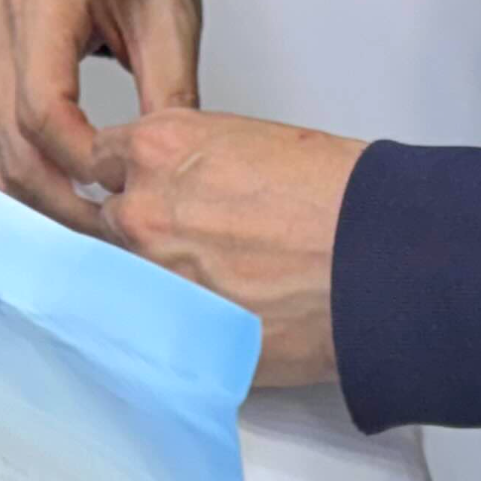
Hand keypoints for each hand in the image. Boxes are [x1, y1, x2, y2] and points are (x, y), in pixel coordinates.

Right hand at [0, 0, 201, 234]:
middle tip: (116, 243)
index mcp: (40, 1)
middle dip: (63, 203)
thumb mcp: (172, 17)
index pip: (43, 110)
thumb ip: (171, 95)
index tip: (125, 198)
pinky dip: (24, 184)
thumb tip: (172, 174)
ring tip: (96, 236)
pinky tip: (67, 209)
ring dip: (42, 204)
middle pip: (13, 144)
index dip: (81, 165)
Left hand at [95, 109, 365, 388]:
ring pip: (127, 286)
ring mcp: (155, 279)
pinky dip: (181, 333)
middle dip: (138, 237)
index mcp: (160, 149)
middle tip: (187, 249)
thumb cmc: (342, 199)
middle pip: (108, 225)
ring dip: (158, 288)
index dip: (128, 180)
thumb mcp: (255, 143)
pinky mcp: (178, 335)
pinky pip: (159, 337)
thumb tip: (194, 191)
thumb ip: (199, 165)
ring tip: (213, 292)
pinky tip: (216, 327)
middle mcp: (144, 211)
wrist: (378, 259)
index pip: (102, 161)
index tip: (143, 194)